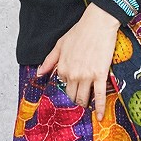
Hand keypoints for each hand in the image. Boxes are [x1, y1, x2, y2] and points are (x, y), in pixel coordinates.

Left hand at [36, 2, 120, 120]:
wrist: (98, 23)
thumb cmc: (80, 31)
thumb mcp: (60, 44)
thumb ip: (49, 60)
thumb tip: (39, 73)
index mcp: (62, 67)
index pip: (61, 86)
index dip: (66, 90)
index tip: (70, 94)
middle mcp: (72, 74)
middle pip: (72, 96)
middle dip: (75, 101)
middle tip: (79, 104)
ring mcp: (86, 76)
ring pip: (83, 98)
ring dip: (84, 105)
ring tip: (87, 108)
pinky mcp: (100, 75)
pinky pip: (100, 95)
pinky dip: (100, 108)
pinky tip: (100, 117)